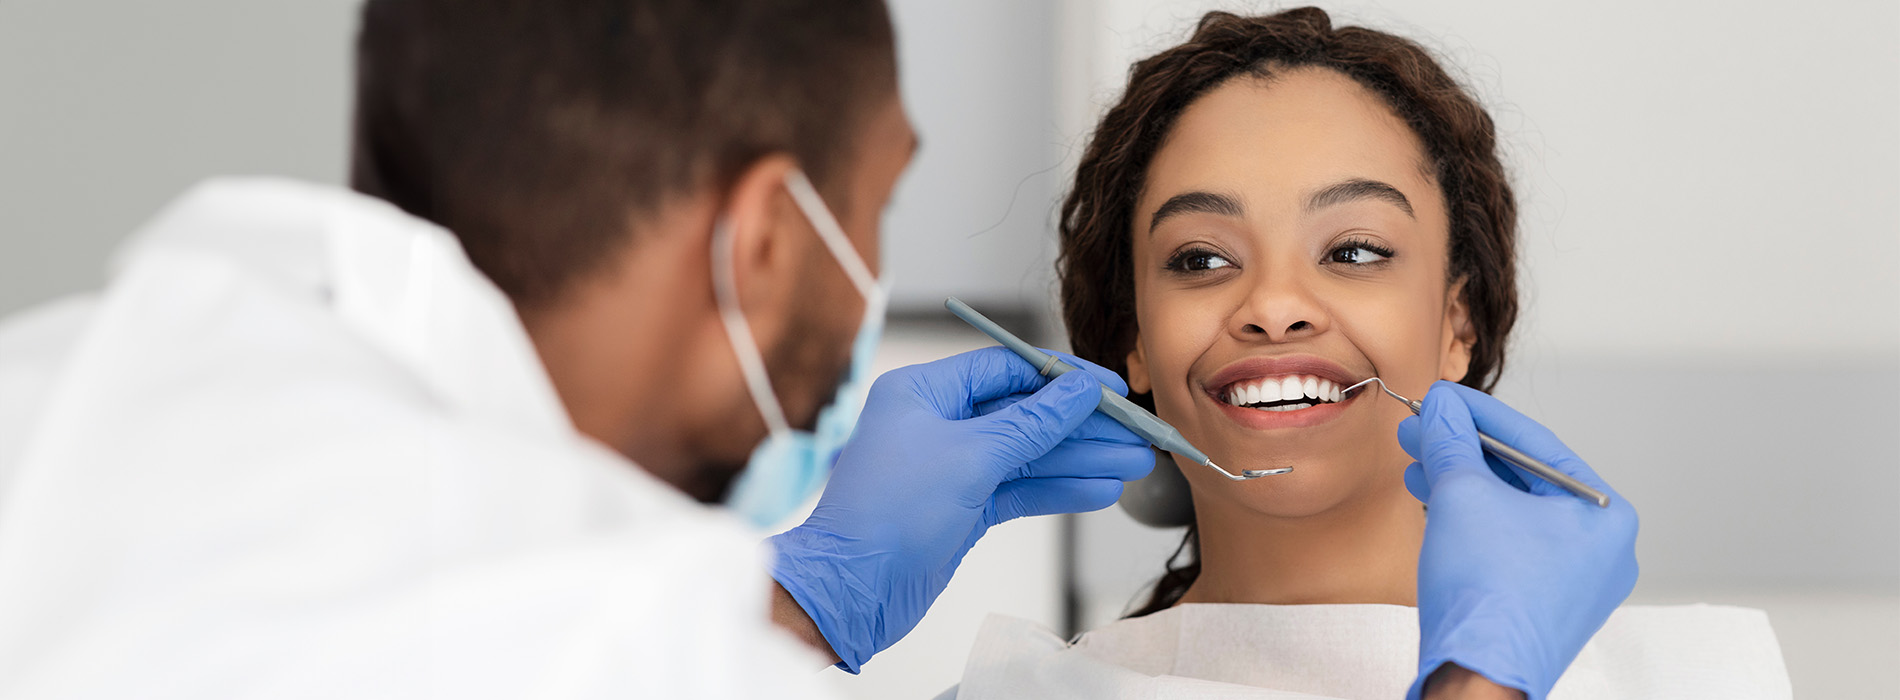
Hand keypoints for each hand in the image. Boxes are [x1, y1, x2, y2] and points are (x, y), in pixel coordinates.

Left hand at [768, 346, 1152, 671]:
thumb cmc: (886, 514)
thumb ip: (1032, 423)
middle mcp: (937, 423)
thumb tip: (1078, 390)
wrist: (850, 591)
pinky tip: (1100, 491)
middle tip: (1136, 433)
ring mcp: (951, 467)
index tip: (1113, 387)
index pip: (1008, 370)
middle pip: (1026, 414)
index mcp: (924, 392)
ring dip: (1081, 460)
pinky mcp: (962, 508)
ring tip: (1134, 464)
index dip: (1065, 377)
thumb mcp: (970, 457)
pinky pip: (1020, 489)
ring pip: (1029, 456)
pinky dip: (1059, 490)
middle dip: (1083, 427)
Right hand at [1397, 381, 1638, 699]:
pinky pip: (1511, 546)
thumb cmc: (1487, 597)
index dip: (1478, 414)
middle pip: (1522, 479)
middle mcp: (1602, 549)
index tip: (1443, 398)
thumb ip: (1452, 442)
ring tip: (1418, 467)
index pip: (1534, 444)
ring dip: (1462, 487)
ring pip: (1513, 514)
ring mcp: (1576, 581)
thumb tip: (1440, 409)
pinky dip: (1474, 524)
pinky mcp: (1546, 604)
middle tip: (1421, 431)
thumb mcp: (1461, 495)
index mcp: (1604, 515)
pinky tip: (1436, 507)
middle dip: (1463, 453)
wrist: (1478, 676)